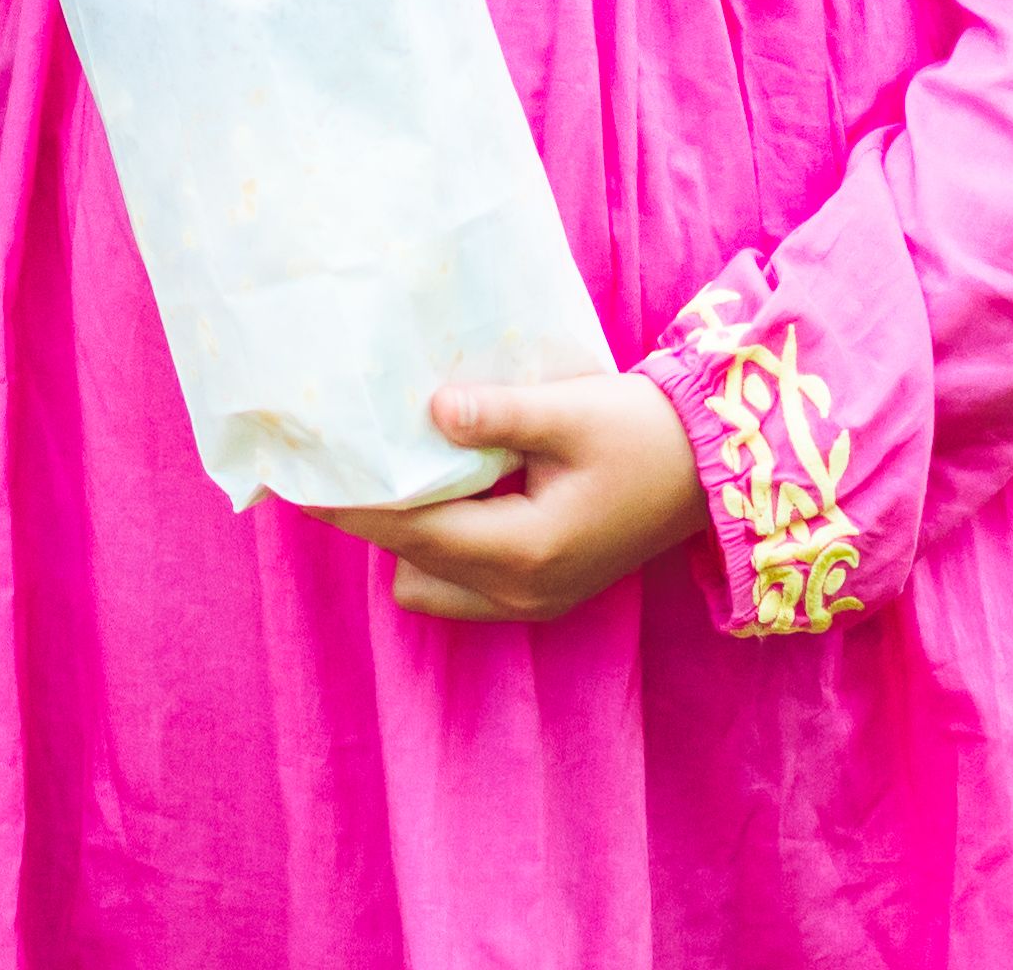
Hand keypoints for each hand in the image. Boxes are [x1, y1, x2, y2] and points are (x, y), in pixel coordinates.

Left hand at [329, 372, 703, 622]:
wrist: (710, 471)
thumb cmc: (645, 434)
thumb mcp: (573, 412)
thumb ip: (498, 414)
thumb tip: (432, 411)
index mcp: (526, 552)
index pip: (413, 530)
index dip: (353, 503)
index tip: (301, 475)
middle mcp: (522, 593)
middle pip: (413, 560)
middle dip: (370, 516)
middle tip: (333, 462)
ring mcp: (533, 602)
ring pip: (430, 581)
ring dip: (404, 534)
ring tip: (386, 470)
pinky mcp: (542, 592)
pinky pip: (460, 583)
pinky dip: (438, 544)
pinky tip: (438, 491)